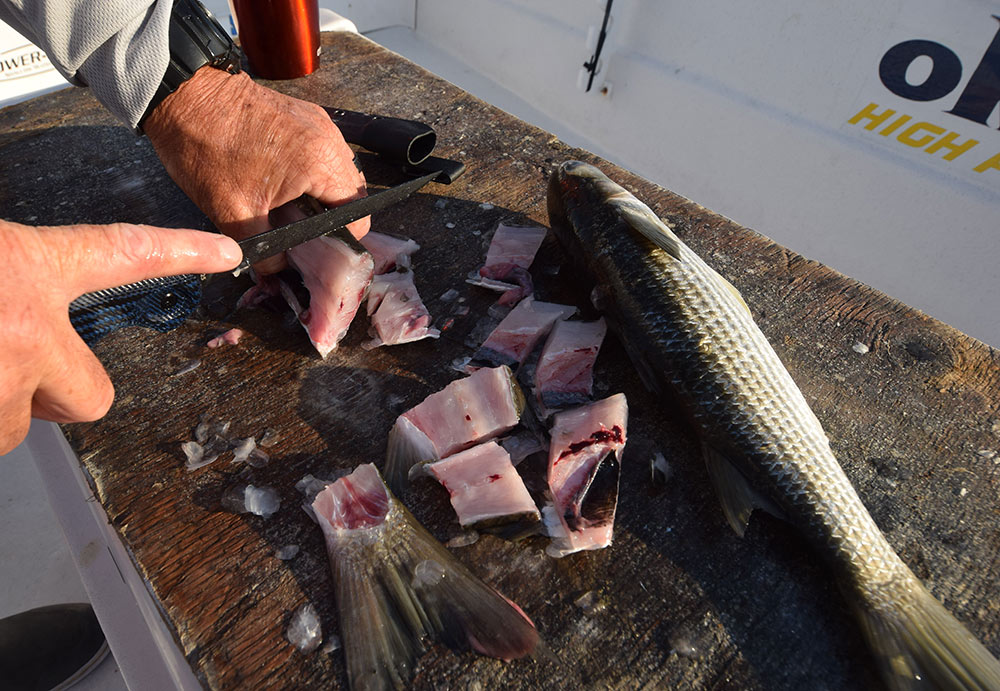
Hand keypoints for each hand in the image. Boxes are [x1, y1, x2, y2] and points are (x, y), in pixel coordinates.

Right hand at [0, 219, 240, 454]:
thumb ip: (13, 273)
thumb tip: (14, 292)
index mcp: (32, 268)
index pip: (128, 255)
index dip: (182, 254)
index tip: (224, 253)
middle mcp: (28, 328)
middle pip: (92, 397)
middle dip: (61, 395)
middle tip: (14, 368)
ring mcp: (3, 379)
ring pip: (19, 423)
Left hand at [144, 67, 369, 274]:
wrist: (184, 96)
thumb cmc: (205, 148)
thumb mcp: (232, 214)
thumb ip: (264, 251)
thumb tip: (279, 268)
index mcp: (319, 164)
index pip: (357, 215)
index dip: (340, 238)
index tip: (317, 246)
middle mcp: (328, 140)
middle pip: (354, 194)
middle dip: (332, 216)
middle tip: (302, 229)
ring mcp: (320, 124)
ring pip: (342, 173)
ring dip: (323, 194)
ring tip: (292, 205)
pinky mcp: (307, 116)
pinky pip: (325, 153)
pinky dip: (314, 172)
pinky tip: (284, 180)